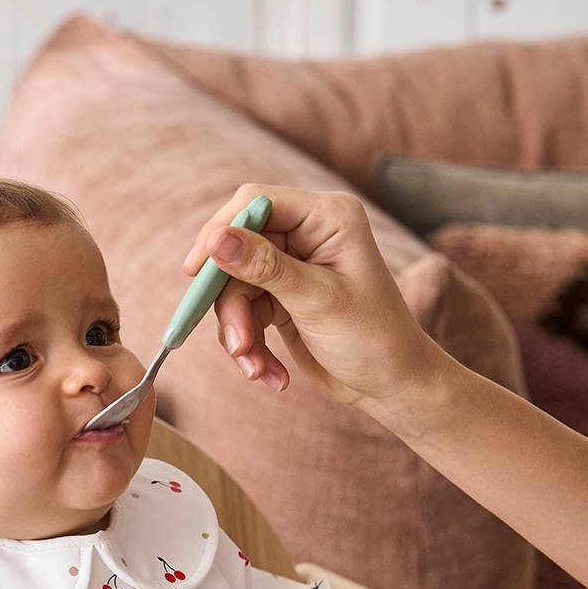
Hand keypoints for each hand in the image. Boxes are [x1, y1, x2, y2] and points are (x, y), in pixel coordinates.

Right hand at [182, 183, 440, 420]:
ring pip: (234, 287)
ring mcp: (292, 265)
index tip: (196, 271)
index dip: (220, 231)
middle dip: (231, 301)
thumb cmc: (372, 338)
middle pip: (237, 249)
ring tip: (257, 367)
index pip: (256, 203)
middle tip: (237, 343)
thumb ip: (265, 268)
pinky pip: (244, 312)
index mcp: (328, 217)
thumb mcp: (317, 301)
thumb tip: (215, 239)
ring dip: (239, 332)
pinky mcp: (281, 296)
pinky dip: (249, 345)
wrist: (391, 385)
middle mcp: (308, 233)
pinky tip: (269, 373)